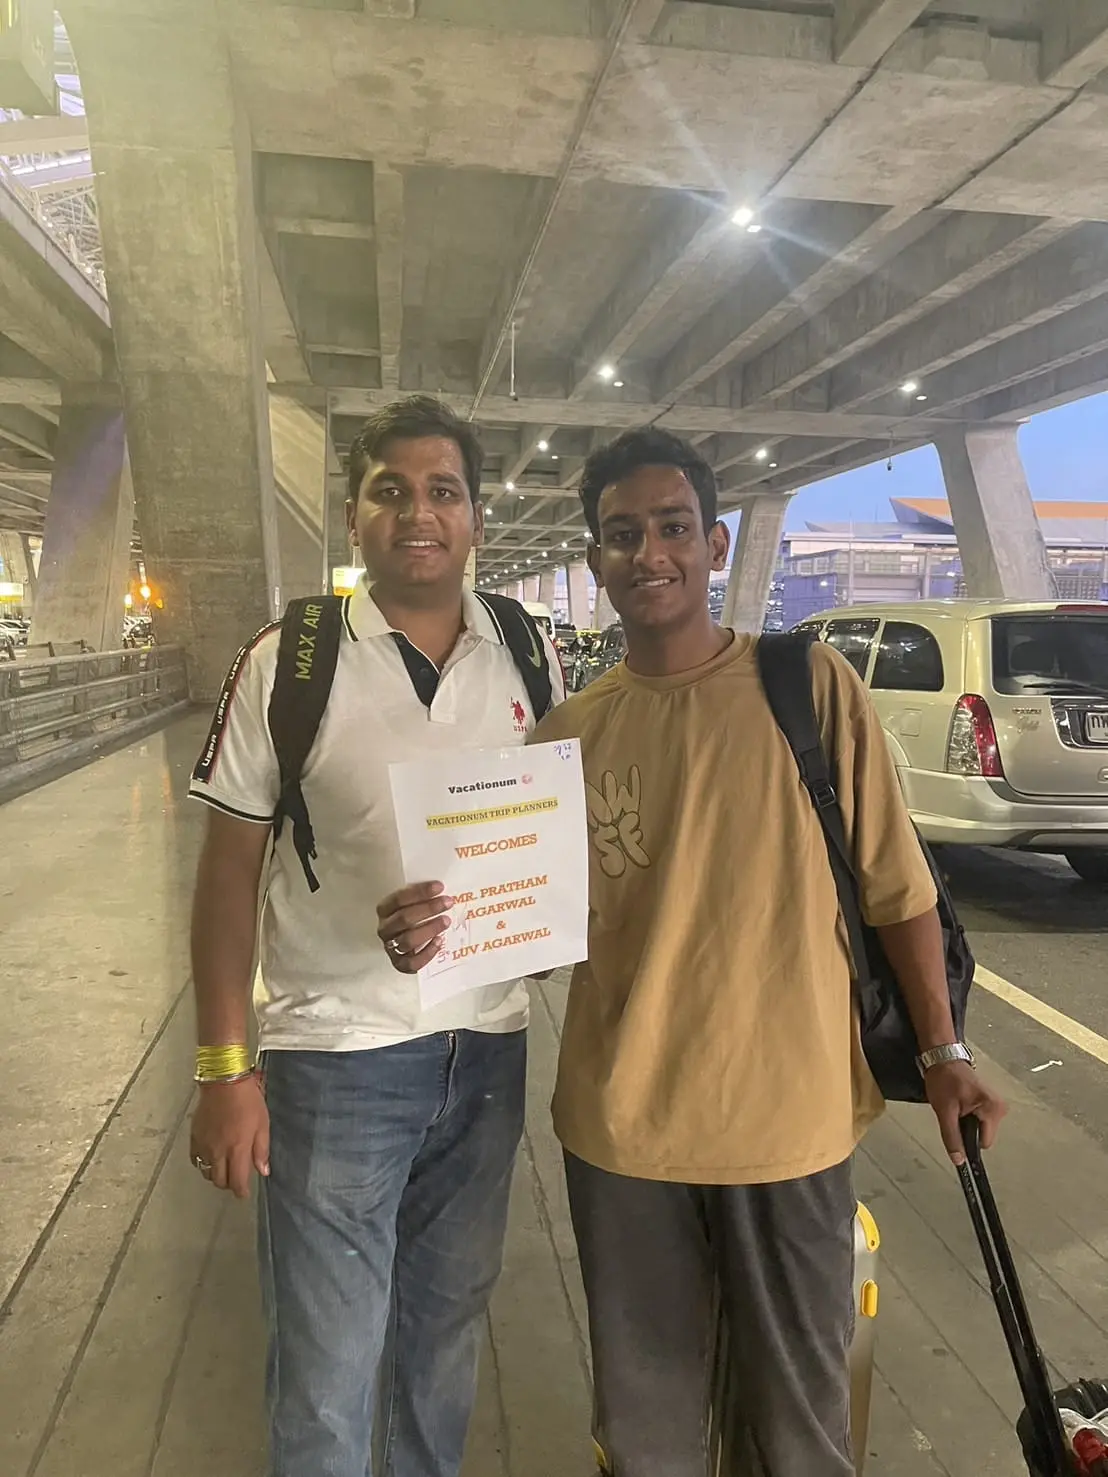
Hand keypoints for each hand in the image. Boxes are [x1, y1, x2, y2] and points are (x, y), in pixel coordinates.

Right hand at [190, 1076, 269, 1198]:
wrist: (224, 1081)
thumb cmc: (247, 1100)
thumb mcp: (263, 1124)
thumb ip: (261, 1150)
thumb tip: (263, 1171)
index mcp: (237, 1149)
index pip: (236, 1182)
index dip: (240, 1191)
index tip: (243, 1193)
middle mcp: (218, 1152)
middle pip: (219, 1180)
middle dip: (229, 1184)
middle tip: (236, 1179)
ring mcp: (204, 1145)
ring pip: (206, 1172)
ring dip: (216, 1174)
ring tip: (224, 1168)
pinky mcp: (194, 1137)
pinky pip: (195, 1159)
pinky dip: (203, 1162)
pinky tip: (210, 1157)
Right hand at [377, 881, 452, 973]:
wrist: (409, 943)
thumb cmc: (414, 918)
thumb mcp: (414, 904)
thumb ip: (422, 898)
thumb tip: (443, 890)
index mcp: (384, 910)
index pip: (398, 899)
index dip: (420, 892)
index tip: (439, 887)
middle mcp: (385, 929)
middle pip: (403, 918)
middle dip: (428, 909)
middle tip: (447, 903)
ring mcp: (390, 947)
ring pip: (407, 940)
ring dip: (429, 929)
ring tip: (446, 921)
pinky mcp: (399, 964)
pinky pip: (412, 962)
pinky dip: (427, 953)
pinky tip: (440, 941)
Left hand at [924, 1062, 1006, 1164]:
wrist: (944, 1058)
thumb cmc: (944, 1079)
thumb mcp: (945, 1111)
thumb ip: (952, 1137)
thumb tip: (959, 1160)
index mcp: (993, 1109)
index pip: (983, 1142)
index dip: (968, 1141)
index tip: (955, 1133)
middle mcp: (1000, 1108)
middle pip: (983, 1135)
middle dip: (967, 1129)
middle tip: (954, 1113)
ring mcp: (996, 1105)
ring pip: (981, 1129)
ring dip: (967, 1123)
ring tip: (956, 1106)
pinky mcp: (990, 1102)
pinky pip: (981, 1120)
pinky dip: (970, 1116)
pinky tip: (961, 1104)